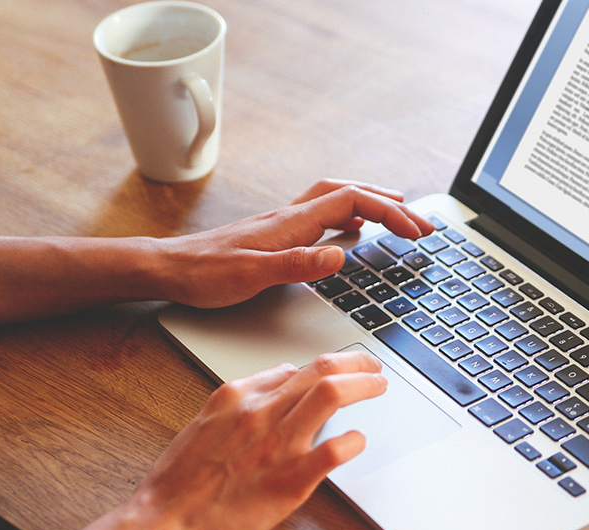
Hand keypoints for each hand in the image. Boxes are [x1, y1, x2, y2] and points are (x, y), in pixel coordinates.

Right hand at [126, 351, 385, 529]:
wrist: (164, 524)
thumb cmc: (178, 483)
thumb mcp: (203, 426)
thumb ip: (237, 408)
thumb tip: (267, 393)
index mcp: (237, 395)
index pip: (292, 369)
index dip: (320, 369)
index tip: (334, 373)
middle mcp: (261, 411)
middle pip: (320, 369)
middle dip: (354, 363)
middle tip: (372, 367)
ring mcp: (278, 443)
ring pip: (332, 394)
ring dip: (363, 385)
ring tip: (377, 387)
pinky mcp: (291, 479)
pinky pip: (335, 450)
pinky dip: (354, 441)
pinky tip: (359, 441)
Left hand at [156, 179, 434, 307]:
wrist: (167, 269)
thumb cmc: (204, 274)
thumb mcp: (251, 275)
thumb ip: (297, 265)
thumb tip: (340, 256)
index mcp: (291, 223)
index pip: (354, 202)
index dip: (390, 213)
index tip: (416, 232)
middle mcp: (290, 217)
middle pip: (351, 193)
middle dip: (391, 204)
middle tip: (421, 223)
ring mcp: (284, 224)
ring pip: (338, 200)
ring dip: (372, 203)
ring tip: (398, 215)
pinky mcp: (276, 236)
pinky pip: (323, 215)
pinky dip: (348, 216)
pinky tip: (351, 232)